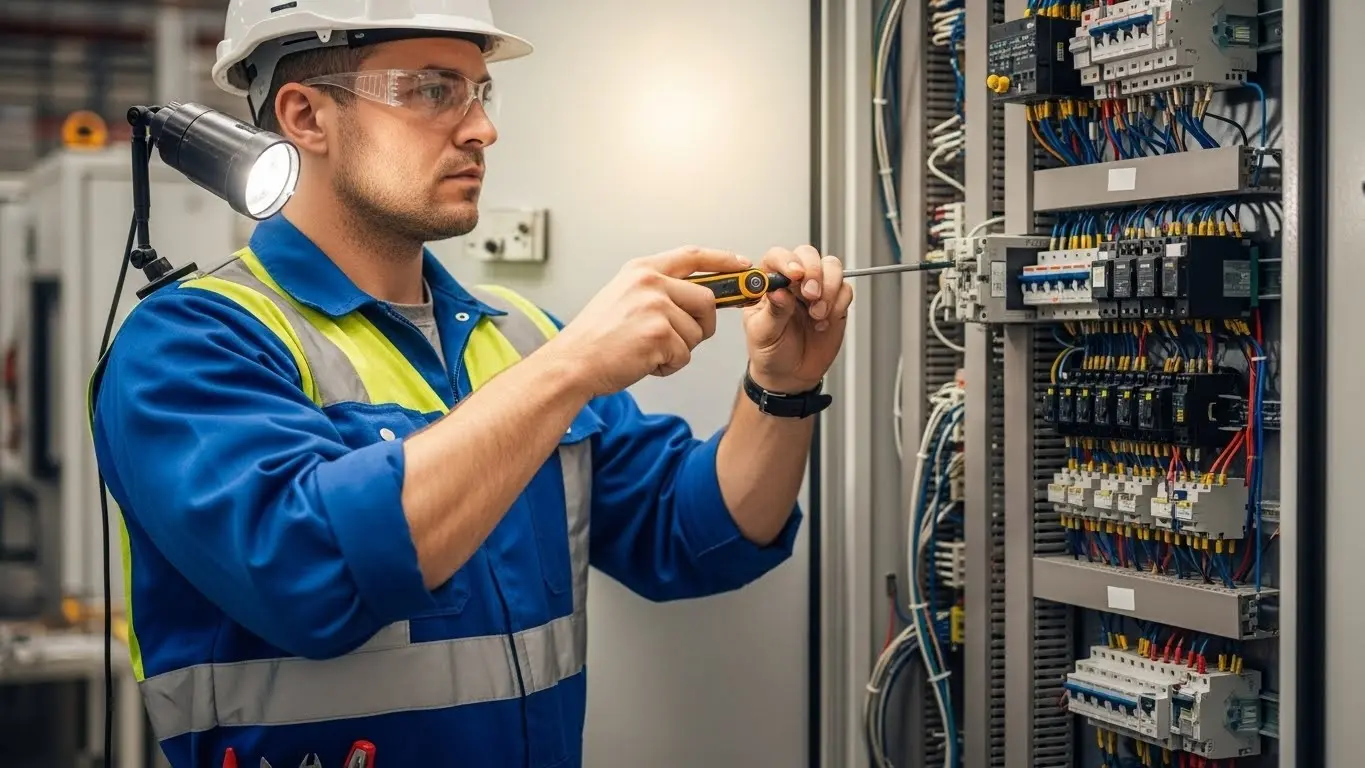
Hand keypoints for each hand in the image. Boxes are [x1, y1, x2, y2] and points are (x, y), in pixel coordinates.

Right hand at [548, 246, 750, 396]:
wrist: (573, 363)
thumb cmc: (597, 338)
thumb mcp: (624, 296)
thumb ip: (659, 290)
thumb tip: (701, 297)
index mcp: (642, 270)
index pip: (693, 256)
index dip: (722, 260)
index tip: (742, 265)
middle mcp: (650, 283)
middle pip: (707, 300)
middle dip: (702, 325)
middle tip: (679, 339)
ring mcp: (655, 307)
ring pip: (696, 332)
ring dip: (679, 350)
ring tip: (647, 351)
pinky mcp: (659, 334)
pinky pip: (684, 355)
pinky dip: (669, 365)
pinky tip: (644, 362)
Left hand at [743, 246, 852, 393]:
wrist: (790, 374)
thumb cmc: (770, 351)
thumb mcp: (763, 334)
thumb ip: (773, 311)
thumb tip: (779, 291)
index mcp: (768, 283)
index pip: (777, 257)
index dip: (787, 261)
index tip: (795, 275)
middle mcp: (793, 281)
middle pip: (808, 255)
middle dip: (813, 273)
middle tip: (811, 296)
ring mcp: (816, 289)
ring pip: (831, 267)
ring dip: (829, 288)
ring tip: (817, 313)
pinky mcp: (835, 302)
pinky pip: (845, 289)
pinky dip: (838, 304)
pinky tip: (824, 322)